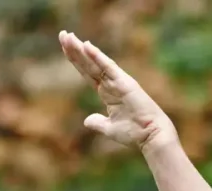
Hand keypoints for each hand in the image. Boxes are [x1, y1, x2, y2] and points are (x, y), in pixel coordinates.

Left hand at [59, 30, 177, 150]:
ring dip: (82, 50)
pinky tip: (86, 46)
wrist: (149, 135)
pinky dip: (98, 56)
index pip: (87, 72)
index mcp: (106, 92)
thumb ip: (98, 122)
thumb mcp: (109, 128)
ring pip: (95, 62)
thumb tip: (87, 120)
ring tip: (68, 36)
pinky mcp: (124, 82)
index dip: (76, 60)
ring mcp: (117, 81)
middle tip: (62, 34)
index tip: (64, 47)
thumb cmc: (133, 132)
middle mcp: (110, 83)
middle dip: (75, 50)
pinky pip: (108, 67)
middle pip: (88, 64)